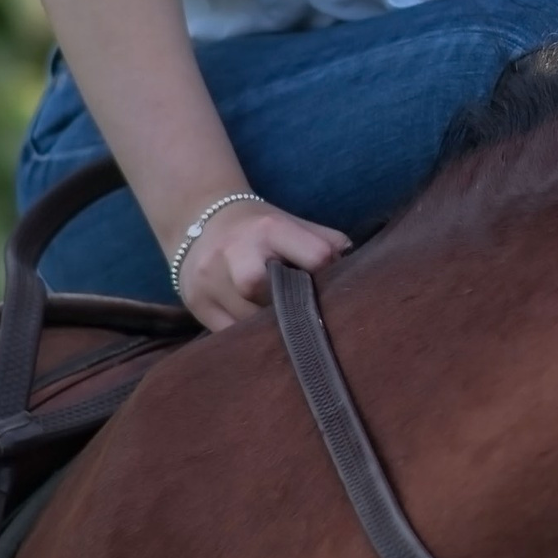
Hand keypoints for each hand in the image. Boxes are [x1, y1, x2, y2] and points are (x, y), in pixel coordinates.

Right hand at [177, 200, 349, 331]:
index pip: (314, 256)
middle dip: (285, 305)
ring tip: (283, 329)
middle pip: (260, 286)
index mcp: (269, 228)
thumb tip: (361, 274)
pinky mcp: (196, 303)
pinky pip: (227, 335)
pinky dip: (247, 339)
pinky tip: (258, 336)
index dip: (327, 276)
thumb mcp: (292, 224)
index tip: (330, 288)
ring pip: (246, 320)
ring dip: (269, 330)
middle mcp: (235, 251)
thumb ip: (326, 244)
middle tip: (299, 314)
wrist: (199, 218)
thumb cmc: (260, 228)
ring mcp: (210, 279)